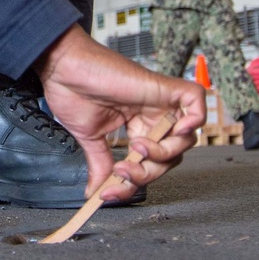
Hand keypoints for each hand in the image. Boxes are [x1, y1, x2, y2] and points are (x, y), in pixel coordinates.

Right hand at [35, 24, 205, 202]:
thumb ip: (101, 164)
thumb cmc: (72, 90)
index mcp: (137, 125)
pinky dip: (196, 117)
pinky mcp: (163, 86)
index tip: (110, 190)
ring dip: (163, 153)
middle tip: (122, 170)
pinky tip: (175, 129)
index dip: (135, 180)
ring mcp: (159, 101)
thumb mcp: (90, 138)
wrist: (62, 67)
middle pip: (171, 156)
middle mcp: (151, 115)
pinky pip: (196, 100)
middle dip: (148, 172)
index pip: (152, 163)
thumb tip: (96, 191)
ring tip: (136, 147)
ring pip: (186, 137)